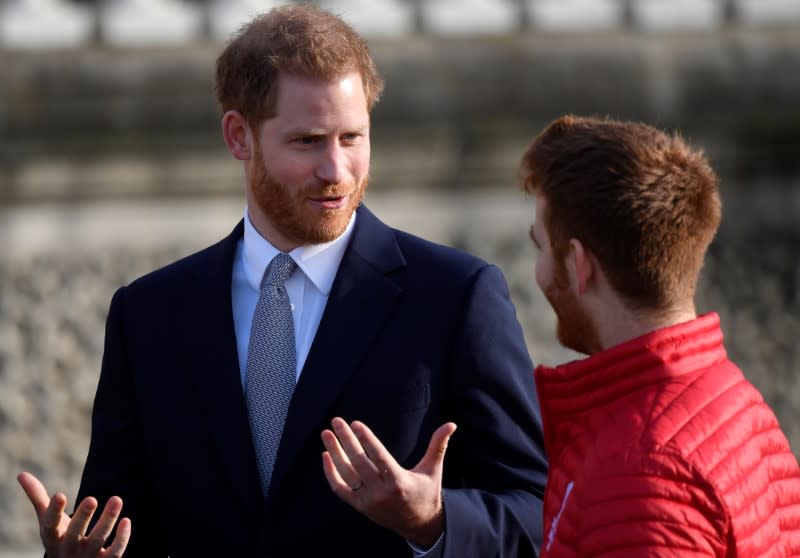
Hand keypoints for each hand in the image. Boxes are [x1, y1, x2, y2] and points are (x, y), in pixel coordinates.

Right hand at [17, 472, 130, 557]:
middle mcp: (69, 548)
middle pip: (75, 534)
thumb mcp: (47, 520)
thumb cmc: (58, 537)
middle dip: (83, 517)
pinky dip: (121, 539)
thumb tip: (22, 474)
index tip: (59, 495)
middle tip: (91, 499)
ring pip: (98, 539)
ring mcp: (87, 555)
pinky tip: (126, 520)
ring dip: (107, 521)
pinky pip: (114, 552)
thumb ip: (37, 497)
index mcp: (53, 537)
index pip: (51, 526)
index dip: (54, 512)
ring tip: (116, 499)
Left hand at [321, 418, 456, 547]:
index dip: (366, 439)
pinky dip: (330, 473)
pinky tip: (326, 455)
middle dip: (346, 440)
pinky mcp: (360, 506)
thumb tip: (452, 424)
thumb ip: (438, 445)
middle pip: (358, 462)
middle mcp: (381, 492)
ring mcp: (368, 501)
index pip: (378, 457)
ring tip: (326, 434)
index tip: (356, 423)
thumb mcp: (433, 469)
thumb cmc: (427, 492)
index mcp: (399, 481)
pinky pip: (340, 489)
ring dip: (334, 453)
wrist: (419, 524)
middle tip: (336, 421)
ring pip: (346, 474)